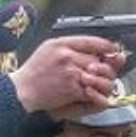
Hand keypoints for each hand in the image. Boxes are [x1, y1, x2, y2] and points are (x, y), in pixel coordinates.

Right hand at [9, 36, 123, 117]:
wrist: (22, 91)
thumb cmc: (34, 73)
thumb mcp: (48, 50)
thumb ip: (70, 48)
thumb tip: (93, 51)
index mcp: (60, 44)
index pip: (91, 41)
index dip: (106, 46)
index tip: (113, 50)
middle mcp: (67, 55)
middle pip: (98, 59)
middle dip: (105, 68)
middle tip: (104, 73)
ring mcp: (70, 72)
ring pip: (100, 75)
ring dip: (103, 82)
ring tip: (98, 85)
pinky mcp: (72, 88)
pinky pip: (94, 90)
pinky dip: (97, 95)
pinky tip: (93, 95)